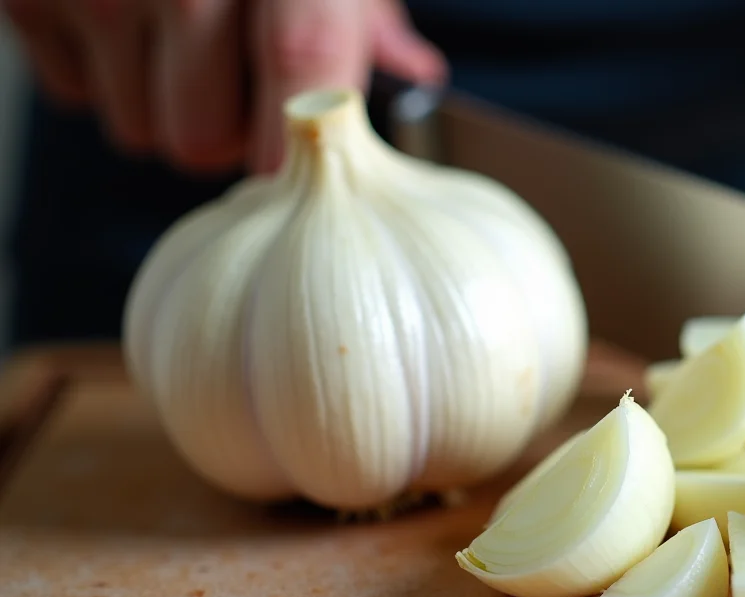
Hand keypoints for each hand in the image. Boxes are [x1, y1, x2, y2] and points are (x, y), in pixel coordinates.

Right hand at [1, 0, 445, 174]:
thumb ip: (363, 9)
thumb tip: (411, 72)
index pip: (301, 71)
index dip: (296, 145)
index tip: (294, 175)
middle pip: (202, 139)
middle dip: (223, 135)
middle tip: (234, 90)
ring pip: (138, 131)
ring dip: (162, 107)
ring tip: (174, 41)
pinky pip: (76, 97)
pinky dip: (103, 74)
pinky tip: (122, 21)